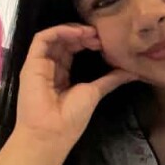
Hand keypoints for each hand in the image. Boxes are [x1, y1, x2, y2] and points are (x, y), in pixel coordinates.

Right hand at [13, 25, 136, 149]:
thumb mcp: (95, 92)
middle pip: (64, 41)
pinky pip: (42, 39)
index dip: (87, 41)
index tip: (104, 42)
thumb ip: (111, 79)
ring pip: (54, 37)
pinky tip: (77, 33)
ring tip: (90, 34)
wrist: (52, 133)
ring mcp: (39, 64)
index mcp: (62, 75)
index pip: (72, 49)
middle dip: (83, 35)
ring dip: (72, 31)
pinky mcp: (31, 63)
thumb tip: (133, 72)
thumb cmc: (72, 117)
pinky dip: (59, 31)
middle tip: (100, 36)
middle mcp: (50, 67)